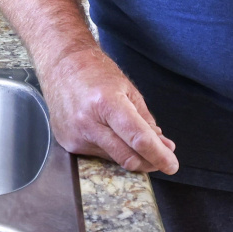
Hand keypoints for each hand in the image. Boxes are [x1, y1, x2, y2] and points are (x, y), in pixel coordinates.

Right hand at [40, 46, 178, 173]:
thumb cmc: (96, 73)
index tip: (172, 165)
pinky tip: (110, 134)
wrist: (61, 66)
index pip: (138, 139)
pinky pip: (98, 155)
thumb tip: (163, 145)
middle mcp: (88, 123)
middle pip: (127, 157)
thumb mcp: (128, 90)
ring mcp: (75, 135)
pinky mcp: (68, 144)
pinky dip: (112, 150)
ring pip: (114, 159)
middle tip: (161, 158)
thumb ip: (146, 120)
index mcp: (106, 103)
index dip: (159, 155)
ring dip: (130, 154)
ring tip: (133, 138)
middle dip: (149, 162)